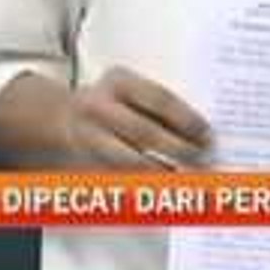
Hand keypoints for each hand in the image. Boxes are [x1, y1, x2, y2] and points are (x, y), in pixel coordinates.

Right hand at [63, 65, 210, 169]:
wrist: (62, 117)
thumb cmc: (111, 101)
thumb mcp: (130, 89)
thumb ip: (157, 105)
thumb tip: (199, 132)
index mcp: (118, 81)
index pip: (158, 100)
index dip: (186, 119)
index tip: (207, 134)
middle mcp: (100, 107)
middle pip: (145, 132)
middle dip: (178, 149)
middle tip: (204, 160)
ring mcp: (90, 136)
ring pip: (130, 161)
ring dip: (162, 172)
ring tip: (188, 178)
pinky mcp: (85, 160)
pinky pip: (119, 176)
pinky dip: (143, 183)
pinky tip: (163, 188)